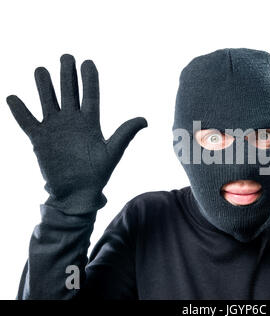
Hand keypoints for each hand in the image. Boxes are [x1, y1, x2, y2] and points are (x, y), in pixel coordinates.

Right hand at [7, 54, 146, 213]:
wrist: (77, 192)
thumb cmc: (98, 174)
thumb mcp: (113, 152)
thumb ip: (125, 134)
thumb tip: (144, 119)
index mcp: (91, 122)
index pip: (90, 95)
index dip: (89, 79)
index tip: (88, 62)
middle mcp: (72, 121)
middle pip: (68, 92)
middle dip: (67, 75)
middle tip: (66, 56)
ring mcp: (55, 128)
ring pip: (47, 101)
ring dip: (43, 86)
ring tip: (41, 70)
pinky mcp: (39, 139)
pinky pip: (27, 121)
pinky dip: (20, 111)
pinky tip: (12, 97)